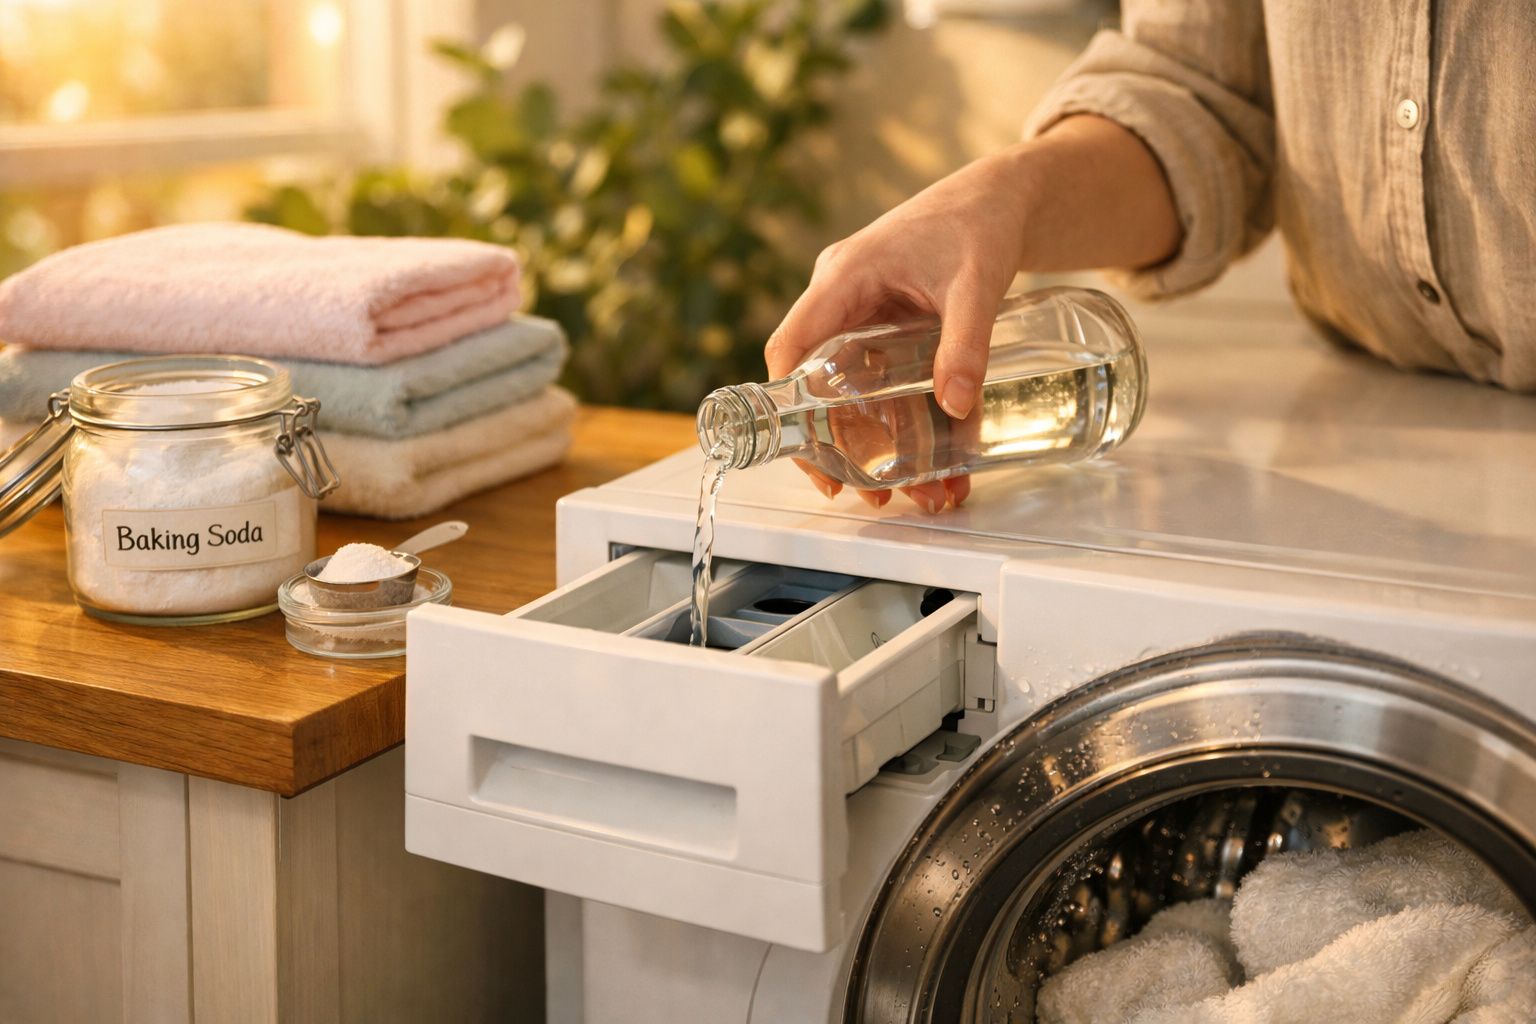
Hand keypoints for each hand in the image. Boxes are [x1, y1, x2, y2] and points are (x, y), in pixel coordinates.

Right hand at [765, 115, 1181, 512]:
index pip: (791, 347)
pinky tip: (933, 459)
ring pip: (851, 392)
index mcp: (843, 278)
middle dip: (842, 446)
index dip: (789, 404)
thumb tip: (955, 406)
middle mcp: (841, 299)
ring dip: (876, 444)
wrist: (1001, 200)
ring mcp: (860, 315)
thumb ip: (966, 343)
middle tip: (869, 493)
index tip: (811, 452)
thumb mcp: (976, 284)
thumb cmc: (979, 222)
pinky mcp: (885, 329)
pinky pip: (878, 383)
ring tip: (914, 490)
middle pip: (818, 384)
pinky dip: (900, 422)